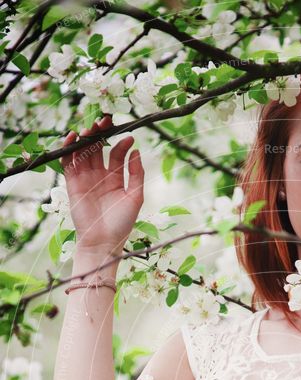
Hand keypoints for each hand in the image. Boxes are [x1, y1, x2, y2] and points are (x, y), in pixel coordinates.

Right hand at [60, 114, 143, 254]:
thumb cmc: (122, 223)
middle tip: (106, 121)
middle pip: (98, 148)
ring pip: (83, 152)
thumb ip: (136, 174)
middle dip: (101, 133)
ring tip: (91, 128)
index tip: (129, 136)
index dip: (122, 143)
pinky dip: (68, 149)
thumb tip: (136, 150)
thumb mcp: (135, 197)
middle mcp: (100, 176)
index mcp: (116, 179)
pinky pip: (68, 162)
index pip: (117, 154)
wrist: (103, 241)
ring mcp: (85, 178)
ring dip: (86, 138)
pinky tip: (74, 137)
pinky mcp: (72, 183)